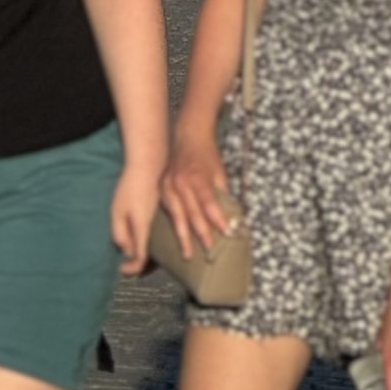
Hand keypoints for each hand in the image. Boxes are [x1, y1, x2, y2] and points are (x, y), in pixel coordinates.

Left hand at [110, 162, 162, 276]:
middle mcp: (152, 228)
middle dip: (138, 267)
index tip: (120, 270)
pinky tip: (136, 241)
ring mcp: (156, 221)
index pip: (141, 258)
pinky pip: (153, 237)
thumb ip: (120, 233)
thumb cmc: (129, 188)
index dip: (132, 269)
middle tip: (125, 269)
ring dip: (142, 256)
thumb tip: (125, 252)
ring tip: (129, 258)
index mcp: (143, 228)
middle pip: (150, 256)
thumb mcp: (118, 211)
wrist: (148, 167)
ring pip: (153, 247)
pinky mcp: (155, 216)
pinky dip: (145, 244)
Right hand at [159, 129, 236, 259]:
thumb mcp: (219, 172)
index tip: (227, 233)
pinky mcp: (161, 187)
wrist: (188, 136)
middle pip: (192, 213)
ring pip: (176, 215)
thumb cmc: (207, 155)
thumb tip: (229, 217)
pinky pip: (167, 210)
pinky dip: (173, 224)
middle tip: (209, 251)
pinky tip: (175, 237)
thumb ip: (222, 194)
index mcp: (197, 177)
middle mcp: (180, 182)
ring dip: (183, 236)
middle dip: (202, 233)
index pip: (209, 203)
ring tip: (188, 253)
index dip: (218, 219)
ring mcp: (168, 185)